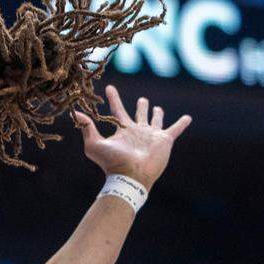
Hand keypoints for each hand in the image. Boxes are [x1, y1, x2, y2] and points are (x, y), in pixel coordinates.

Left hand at [74, 85, 190, 189]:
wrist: (131, 176)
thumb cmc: (111, 162)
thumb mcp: (94, 144)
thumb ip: (87, 128)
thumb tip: (76, 113)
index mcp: (122, 130)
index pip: (117, 109)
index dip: (114, 98)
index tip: (110, 87)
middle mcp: (136, 132)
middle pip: (138, 115)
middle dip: (140, 107)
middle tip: (142, 99)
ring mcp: (151, 136)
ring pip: (155, 120)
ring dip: (156, 114)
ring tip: (157, 108)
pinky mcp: (164, 141)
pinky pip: (175, 129)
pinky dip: (181, 123)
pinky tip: (187, 118)